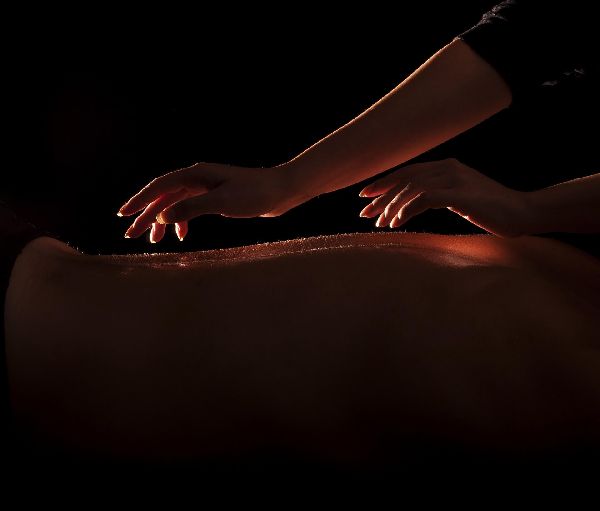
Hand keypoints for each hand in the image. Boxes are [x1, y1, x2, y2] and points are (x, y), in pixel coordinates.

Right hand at [117, 162, 299, 241]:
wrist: (281, 191)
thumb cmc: (255, 194)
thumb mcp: (222, 202)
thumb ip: (191, 208)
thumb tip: (162, 217)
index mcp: (195, 175)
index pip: (160, 187)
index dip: (140, 201)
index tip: (124, 215)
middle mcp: (197, 178)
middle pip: (164, 197)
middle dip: (147, 215)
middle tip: (132, 235)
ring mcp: (206, 187)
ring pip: (176, 204)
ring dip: (163, 221)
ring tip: (154, 240)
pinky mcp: (216, 197)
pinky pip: (190, 208)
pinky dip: (182, 221)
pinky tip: (182, 236)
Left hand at [358, 158, 531, 237]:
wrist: (524, 212)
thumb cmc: (492, 210)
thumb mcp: (460, 198)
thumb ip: (439, 195)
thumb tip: (414, 205)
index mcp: (447, 167)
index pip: (408, 172)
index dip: (384, 183)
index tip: (365, 196)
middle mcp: (448, 169)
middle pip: (405, 179)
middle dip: (381, 196)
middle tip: (364, 214)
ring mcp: (455, 180)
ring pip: (411, 189)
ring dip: (392, 207)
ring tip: (382, 224)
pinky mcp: (460, 195)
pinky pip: (424, 199)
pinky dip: (406, 210)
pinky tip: (397, 223)